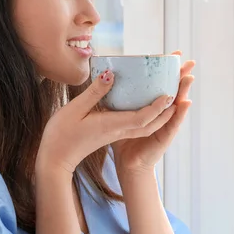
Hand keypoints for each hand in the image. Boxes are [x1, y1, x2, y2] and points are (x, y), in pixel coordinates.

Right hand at [36, 71, 174, 175]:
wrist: (55, 159)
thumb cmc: (61, 134)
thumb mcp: (75, 109)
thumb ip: (95, 92)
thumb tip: (111, 74)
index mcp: (112, 126)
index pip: (142, 118)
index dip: (157, 106)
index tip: (170, 93)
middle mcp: (118, 131)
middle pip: (151, 122)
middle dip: (167, 108)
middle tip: (178, 90)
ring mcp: (116, 134)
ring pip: (146, 126)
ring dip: (161, 114)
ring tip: (170, 97)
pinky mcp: (112, 134)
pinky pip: (137, 126)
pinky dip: (148, 116)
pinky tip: (146, 104)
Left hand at [112, 51, 194, 174]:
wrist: (118, 164)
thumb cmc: (111, 138)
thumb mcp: (108, 112)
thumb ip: (109, 96)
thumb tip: (107, 76)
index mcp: (145, 107)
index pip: (159, 85)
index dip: (168, 71)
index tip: (173, 54)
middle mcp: (157, 116)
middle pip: (172, 93)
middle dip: (181, 77)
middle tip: (189, 61)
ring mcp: (162, 128)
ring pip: (175, 107)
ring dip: (183, 92)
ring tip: (189, 77)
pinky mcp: (162, 139)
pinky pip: (171, 126)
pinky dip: (178, 115)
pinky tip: (184, 103)